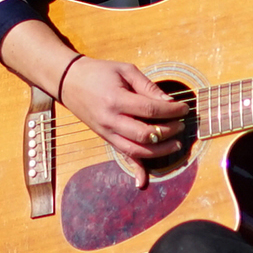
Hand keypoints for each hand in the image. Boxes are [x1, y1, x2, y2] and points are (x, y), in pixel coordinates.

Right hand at [58, 57, 192, 184]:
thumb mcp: (125, 70)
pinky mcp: (106, 139)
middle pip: (145, 134)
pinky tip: (142, 182)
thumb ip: (148, 86)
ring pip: (136, 150)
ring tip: (175, 144)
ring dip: (159, 151)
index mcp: (116, 100)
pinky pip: (122, 156)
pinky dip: (134, 170)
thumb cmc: (99, 72)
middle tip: (181, 124)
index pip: (150, 110)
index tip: (184, 108)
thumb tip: (169, 102)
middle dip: (168, 131)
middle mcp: (111, 121)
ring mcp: (107, 133)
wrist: (68, 81)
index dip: (171, 111)